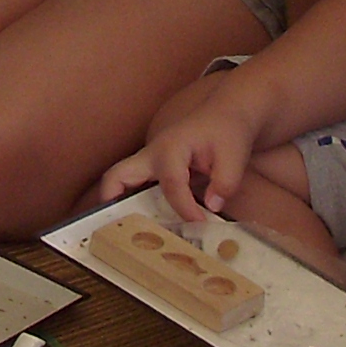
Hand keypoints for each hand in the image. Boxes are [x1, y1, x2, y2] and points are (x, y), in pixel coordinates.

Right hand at [96, 93, 263, 226]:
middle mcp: (152, 155)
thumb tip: (211, 207)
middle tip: (119, 229)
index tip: (199, 225)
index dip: (184, 208)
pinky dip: (134, 203)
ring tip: (130, 231)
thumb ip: (225, 183)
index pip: (171, 183)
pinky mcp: (152, 169)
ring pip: (120, 181)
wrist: (225, 115)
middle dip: (111, 202)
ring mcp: (149, 162)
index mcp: (171, 149)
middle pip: (117, 177)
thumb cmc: (227, 131)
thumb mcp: (234, 156)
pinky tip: (150, 222)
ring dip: (120, 204)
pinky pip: (134, 186)